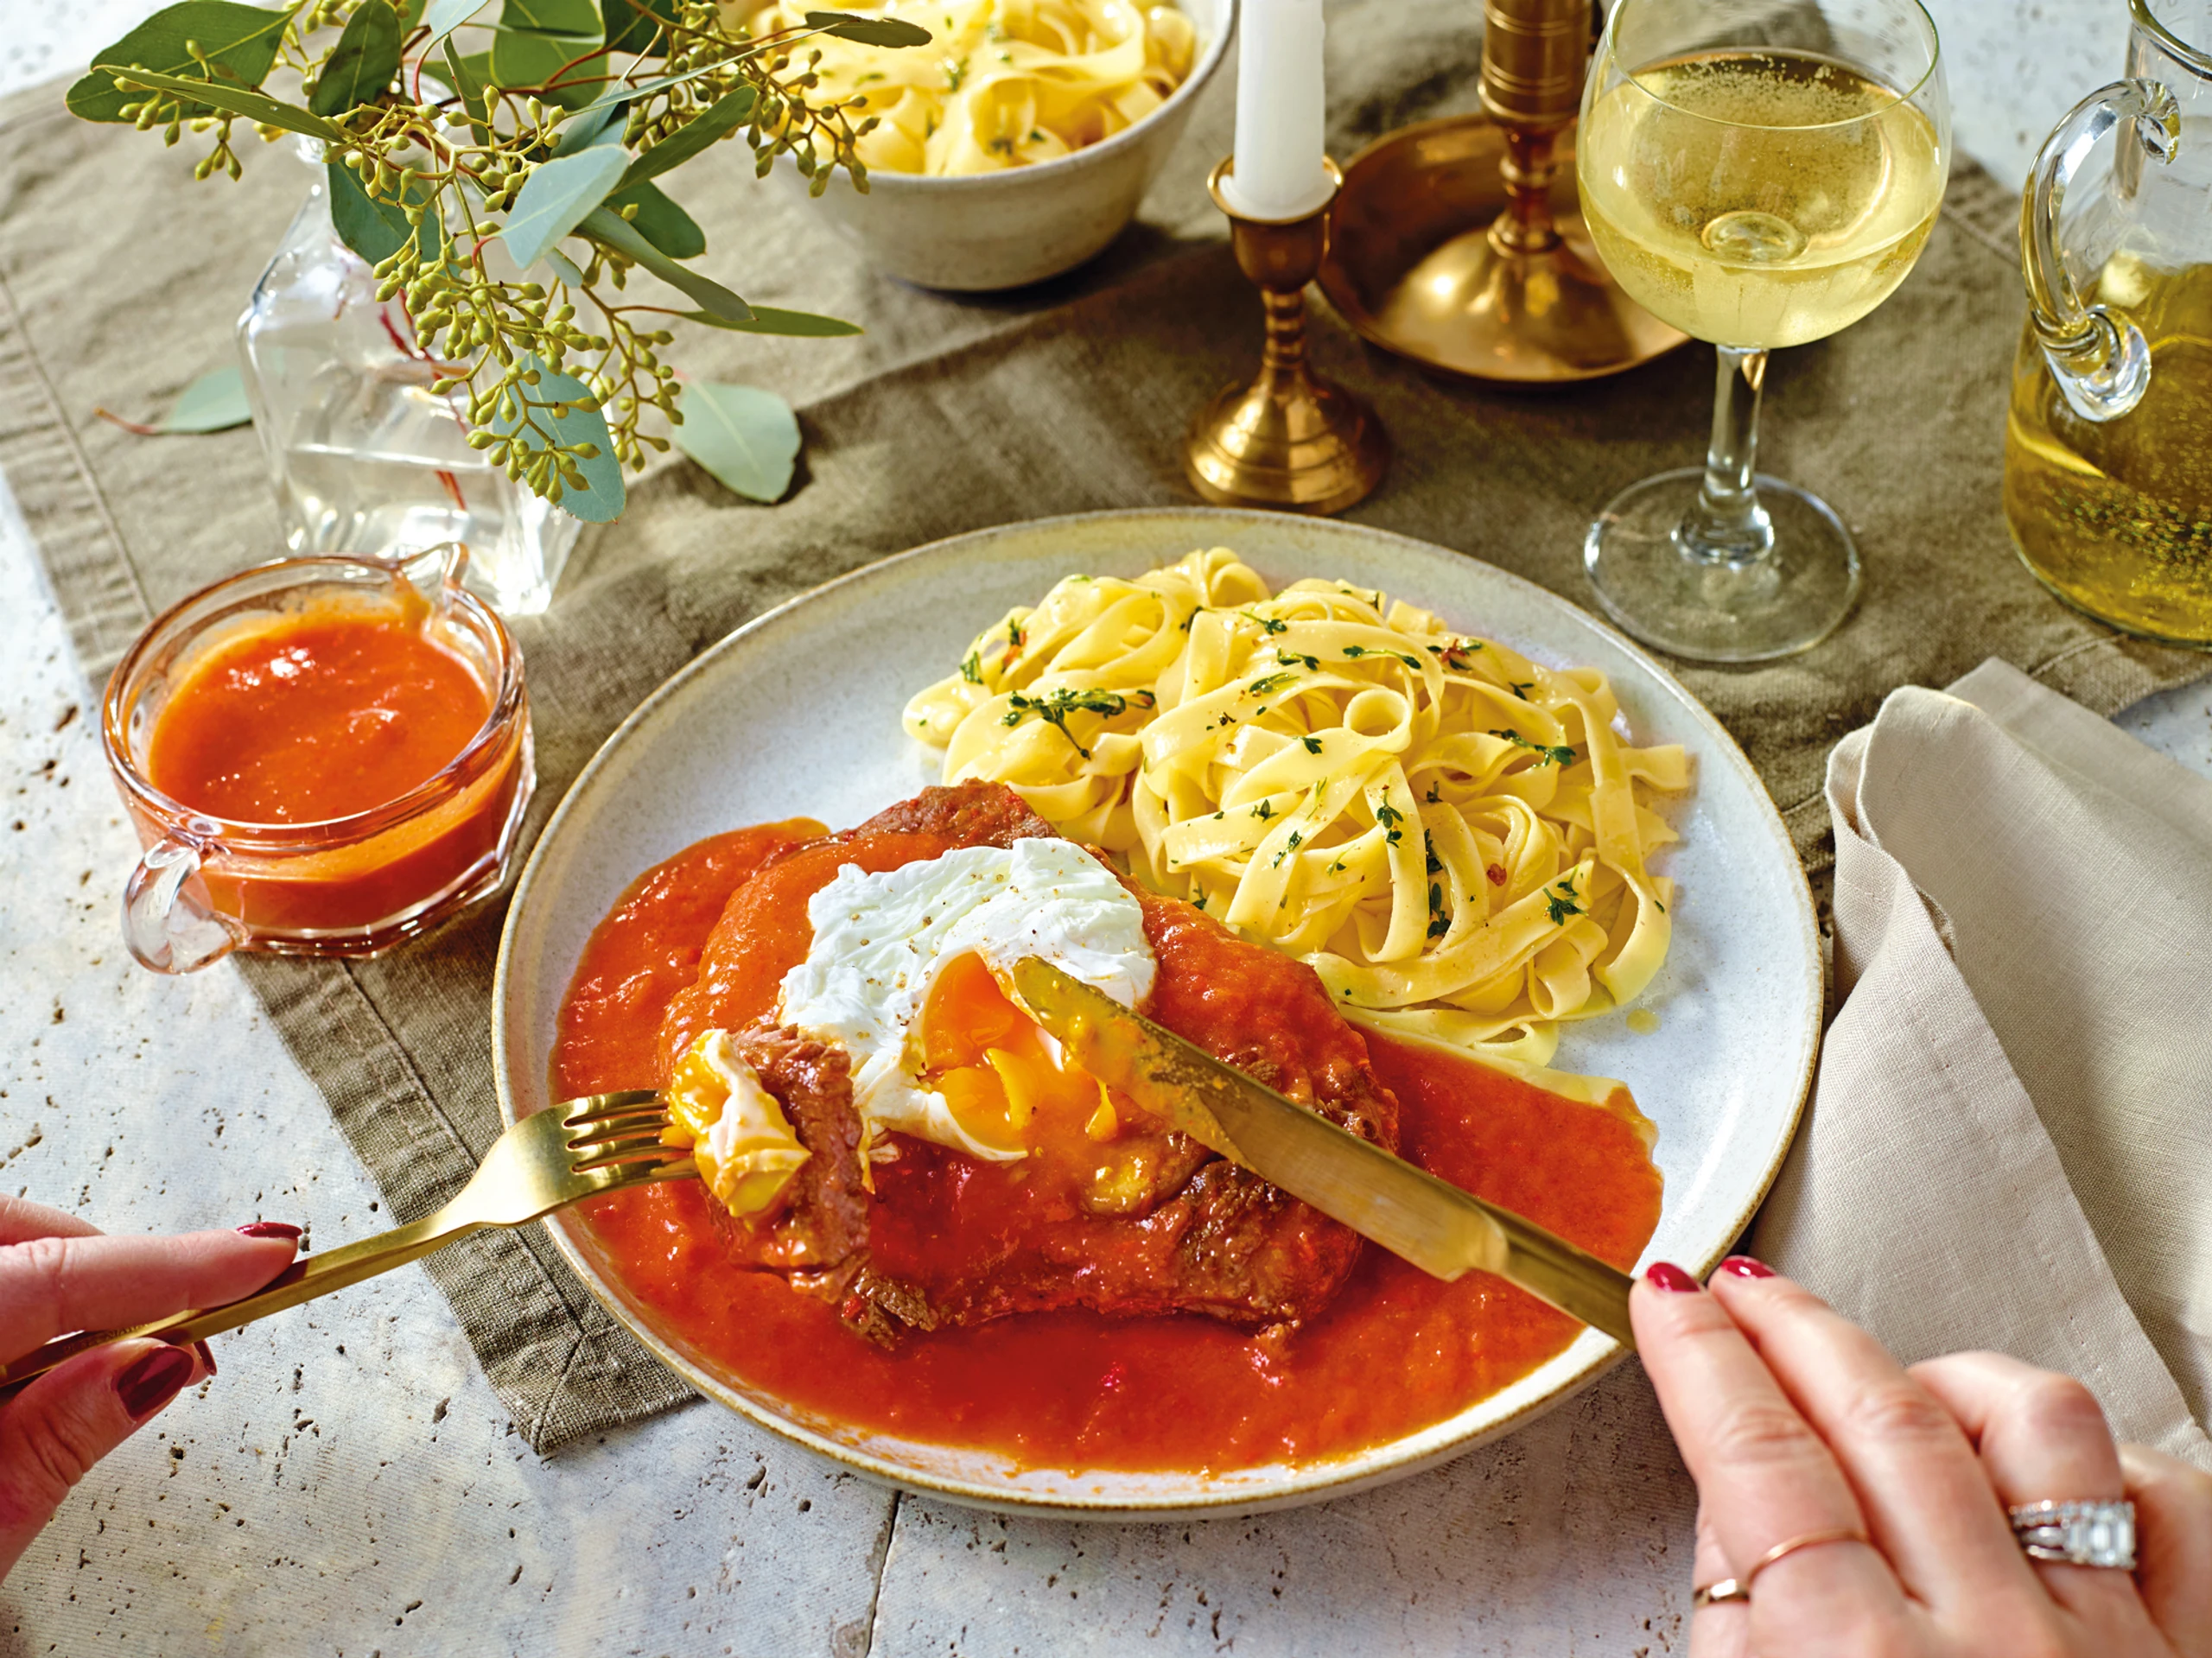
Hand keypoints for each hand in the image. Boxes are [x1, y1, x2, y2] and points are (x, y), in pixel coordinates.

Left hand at [0, 1195, 298, 1581]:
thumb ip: (61, 1434)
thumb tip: (166, 1357)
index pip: (64, 1274)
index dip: (180, 1262)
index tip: (270, 1253)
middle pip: (26, 1238)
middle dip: (110, 1264)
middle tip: (187, 1326)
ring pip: (6, 1247)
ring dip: (64, 1281)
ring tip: (113, 1353)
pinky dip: (25, 1297)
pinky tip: (42, 1357)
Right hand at [1634, 1257, 2211, 1657]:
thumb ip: (1733, 1629)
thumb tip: (1733, 1506)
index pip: (1757, 1453)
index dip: (1700, 1355)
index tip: (1670, 1296)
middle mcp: (1989, 1638)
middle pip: (1881, 1415)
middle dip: (1795, 1326)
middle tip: (1744, 1285)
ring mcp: (2105, 1641)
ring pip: (2032, 1422)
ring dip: (1944, 1378)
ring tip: (1892, 1379)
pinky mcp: (2191, 1654)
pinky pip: (2166, 1498)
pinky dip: (2099, 1459)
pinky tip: (2038, 1459)